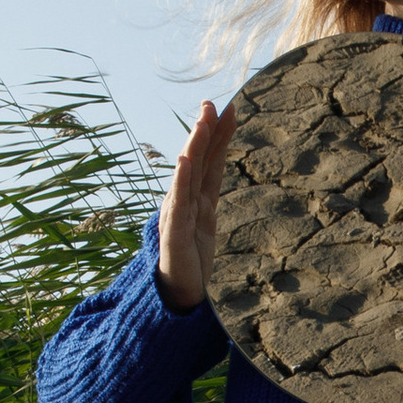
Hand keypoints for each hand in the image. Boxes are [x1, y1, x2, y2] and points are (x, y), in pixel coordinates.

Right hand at [156, 101, 234, 310]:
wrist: (177, 299)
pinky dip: (180, 182)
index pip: (210, 161)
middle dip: (205, 132)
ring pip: (187, 176)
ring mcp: (176, 217)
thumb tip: (216, 170)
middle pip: (197, 161)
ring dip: (194, 147)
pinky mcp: (172, 237)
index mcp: (196, 200)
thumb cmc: (191, 261)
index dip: (218, 136)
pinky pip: (177, 205)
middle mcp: (184, 203)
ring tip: (202, 123)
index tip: (229, 108)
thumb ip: (208, 195)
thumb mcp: (207, 222)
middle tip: (212, 103)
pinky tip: (184, 162)